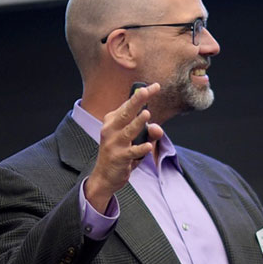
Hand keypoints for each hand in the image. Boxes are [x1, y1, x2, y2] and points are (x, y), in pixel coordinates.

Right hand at [85, 83, 164, 212]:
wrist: (104, 177)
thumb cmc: (120, 153)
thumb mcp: (134, 140)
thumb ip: (148, 133)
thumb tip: (158, 129)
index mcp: (112, 121)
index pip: (128, 105)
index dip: (141, 95)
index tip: (156, 86)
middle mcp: (110, 129)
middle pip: (125, 113)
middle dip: (137, 101)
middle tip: (147, 91)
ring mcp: (113, 144)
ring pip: (128, 131)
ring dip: (137, 123)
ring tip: (147, 114)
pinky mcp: (118, 158)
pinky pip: (132, 152)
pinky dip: (140, 149)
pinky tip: (148, 146)